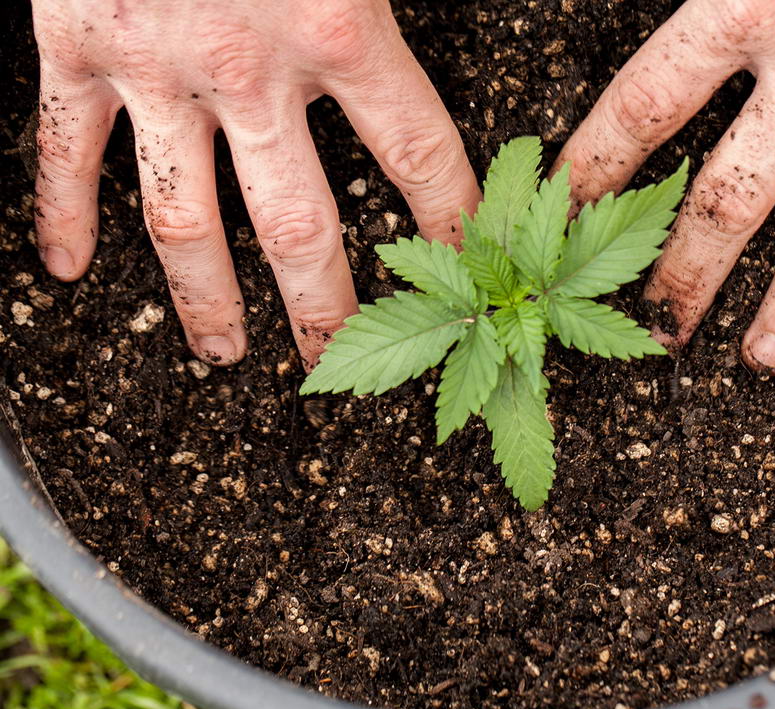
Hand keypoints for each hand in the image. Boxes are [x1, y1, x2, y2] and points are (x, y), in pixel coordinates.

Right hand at [31, 0, 479, 365]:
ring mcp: (153, 66)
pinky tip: (64, 272)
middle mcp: (247, 65)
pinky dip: (60, 212)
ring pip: (183, 218)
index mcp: (337, 25)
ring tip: (226, 353)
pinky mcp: (72, 46)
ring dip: (204, 297)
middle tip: (336, 362)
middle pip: (299, 224)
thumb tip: (428, 33)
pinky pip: (63, 149)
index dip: (451, 220)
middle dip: (324, 304)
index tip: (468, 271)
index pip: (418, 153)